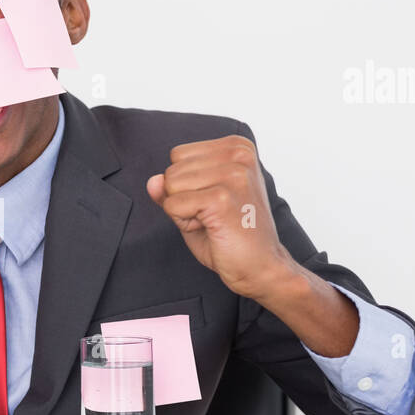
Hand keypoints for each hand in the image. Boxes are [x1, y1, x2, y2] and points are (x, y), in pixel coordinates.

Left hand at [146, 135, 293, 301]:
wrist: (262, 267)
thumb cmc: (234, 236)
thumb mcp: (197, 204)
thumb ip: (172, 188)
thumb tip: (152, 181)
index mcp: (237, 147)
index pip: (178, 155)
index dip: (186, 185)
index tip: (214, 203)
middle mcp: (238, 154)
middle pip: (172, 169)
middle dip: (183, 198)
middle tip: (214, 216)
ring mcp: (232, 174)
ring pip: (170, 185)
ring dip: (184, 211)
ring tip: (214, 222)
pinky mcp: (221, 198)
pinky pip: (172, 205)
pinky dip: (184, 223)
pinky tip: (214, 229)